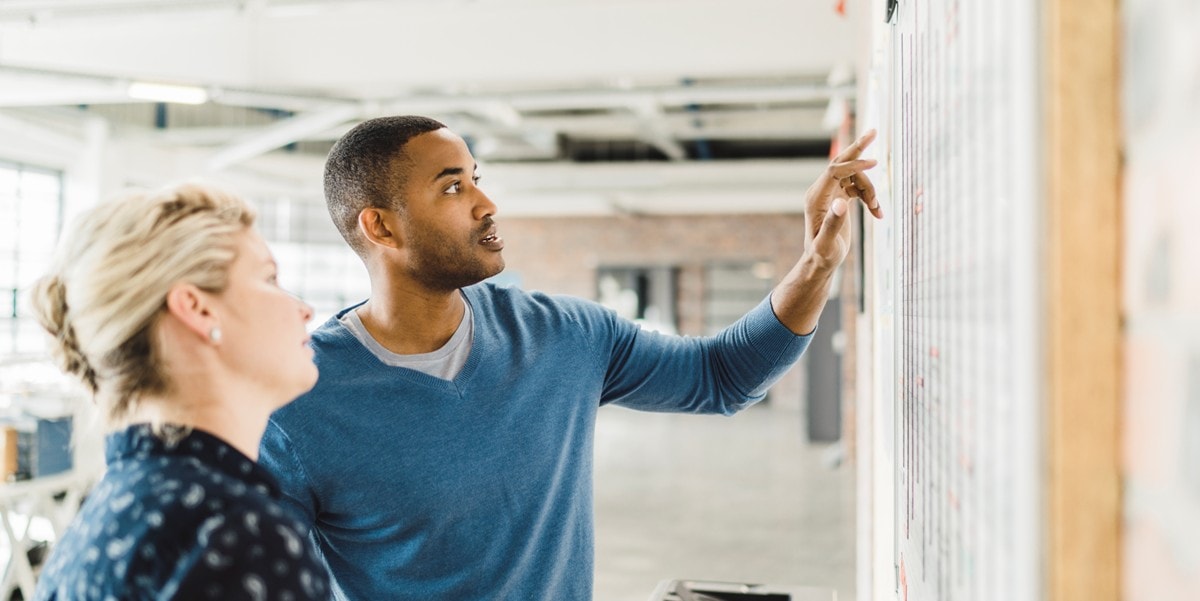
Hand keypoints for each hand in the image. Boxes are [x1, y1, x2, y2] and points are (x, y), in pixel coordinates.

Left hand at [803, 129, 881, 270]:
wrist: (820, 262)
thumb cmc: (822, 256)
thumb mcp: (827, 245)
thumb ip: (833, 224)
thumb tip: (842, 203)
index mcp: (815, 198)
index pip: (834, 171)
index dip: (854, 165)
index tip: (875, 164)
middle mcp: (821, 191)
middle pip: (841, 162)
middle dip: (858, 148)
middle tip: (874, 131)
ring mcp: (830, 193)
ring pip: (856, 178)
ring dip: (871, 189)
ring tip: (878, 210)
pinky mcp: (839, 198)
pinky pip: (858, 188)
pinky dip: (870, 197)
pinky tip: (878, 213)